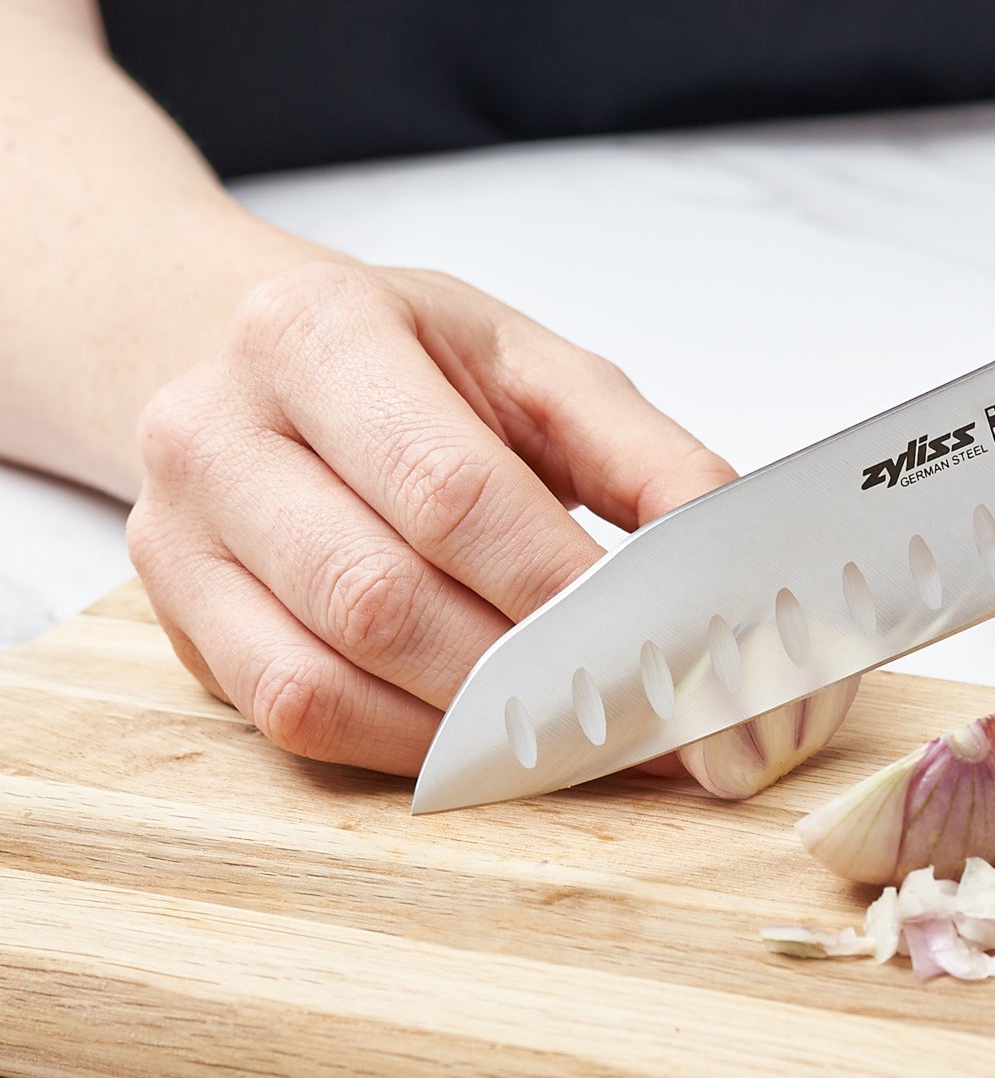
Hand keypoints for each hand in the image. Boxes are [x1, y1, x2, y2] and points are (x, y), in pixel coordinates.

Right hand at [127, 262, 734, 773]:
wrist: (260, 362)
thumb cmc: (418, 366)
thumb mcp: (540, 370)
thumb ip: (647, 457)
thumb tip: (735, 564)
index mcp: (317, 330)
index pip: (452, 493)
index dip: (566, 588)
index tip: (668, 650)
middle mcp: (216, 428)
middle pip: (383, 596)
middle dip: (531, 676)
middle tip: (646, 717)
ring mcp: (176, 533)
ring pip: (328, 675)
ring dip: (475, 728)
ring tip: (587, 738)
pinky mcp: (177, 620)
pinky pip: (295, 714)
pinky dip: (409, 747)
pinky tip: (493, 743)